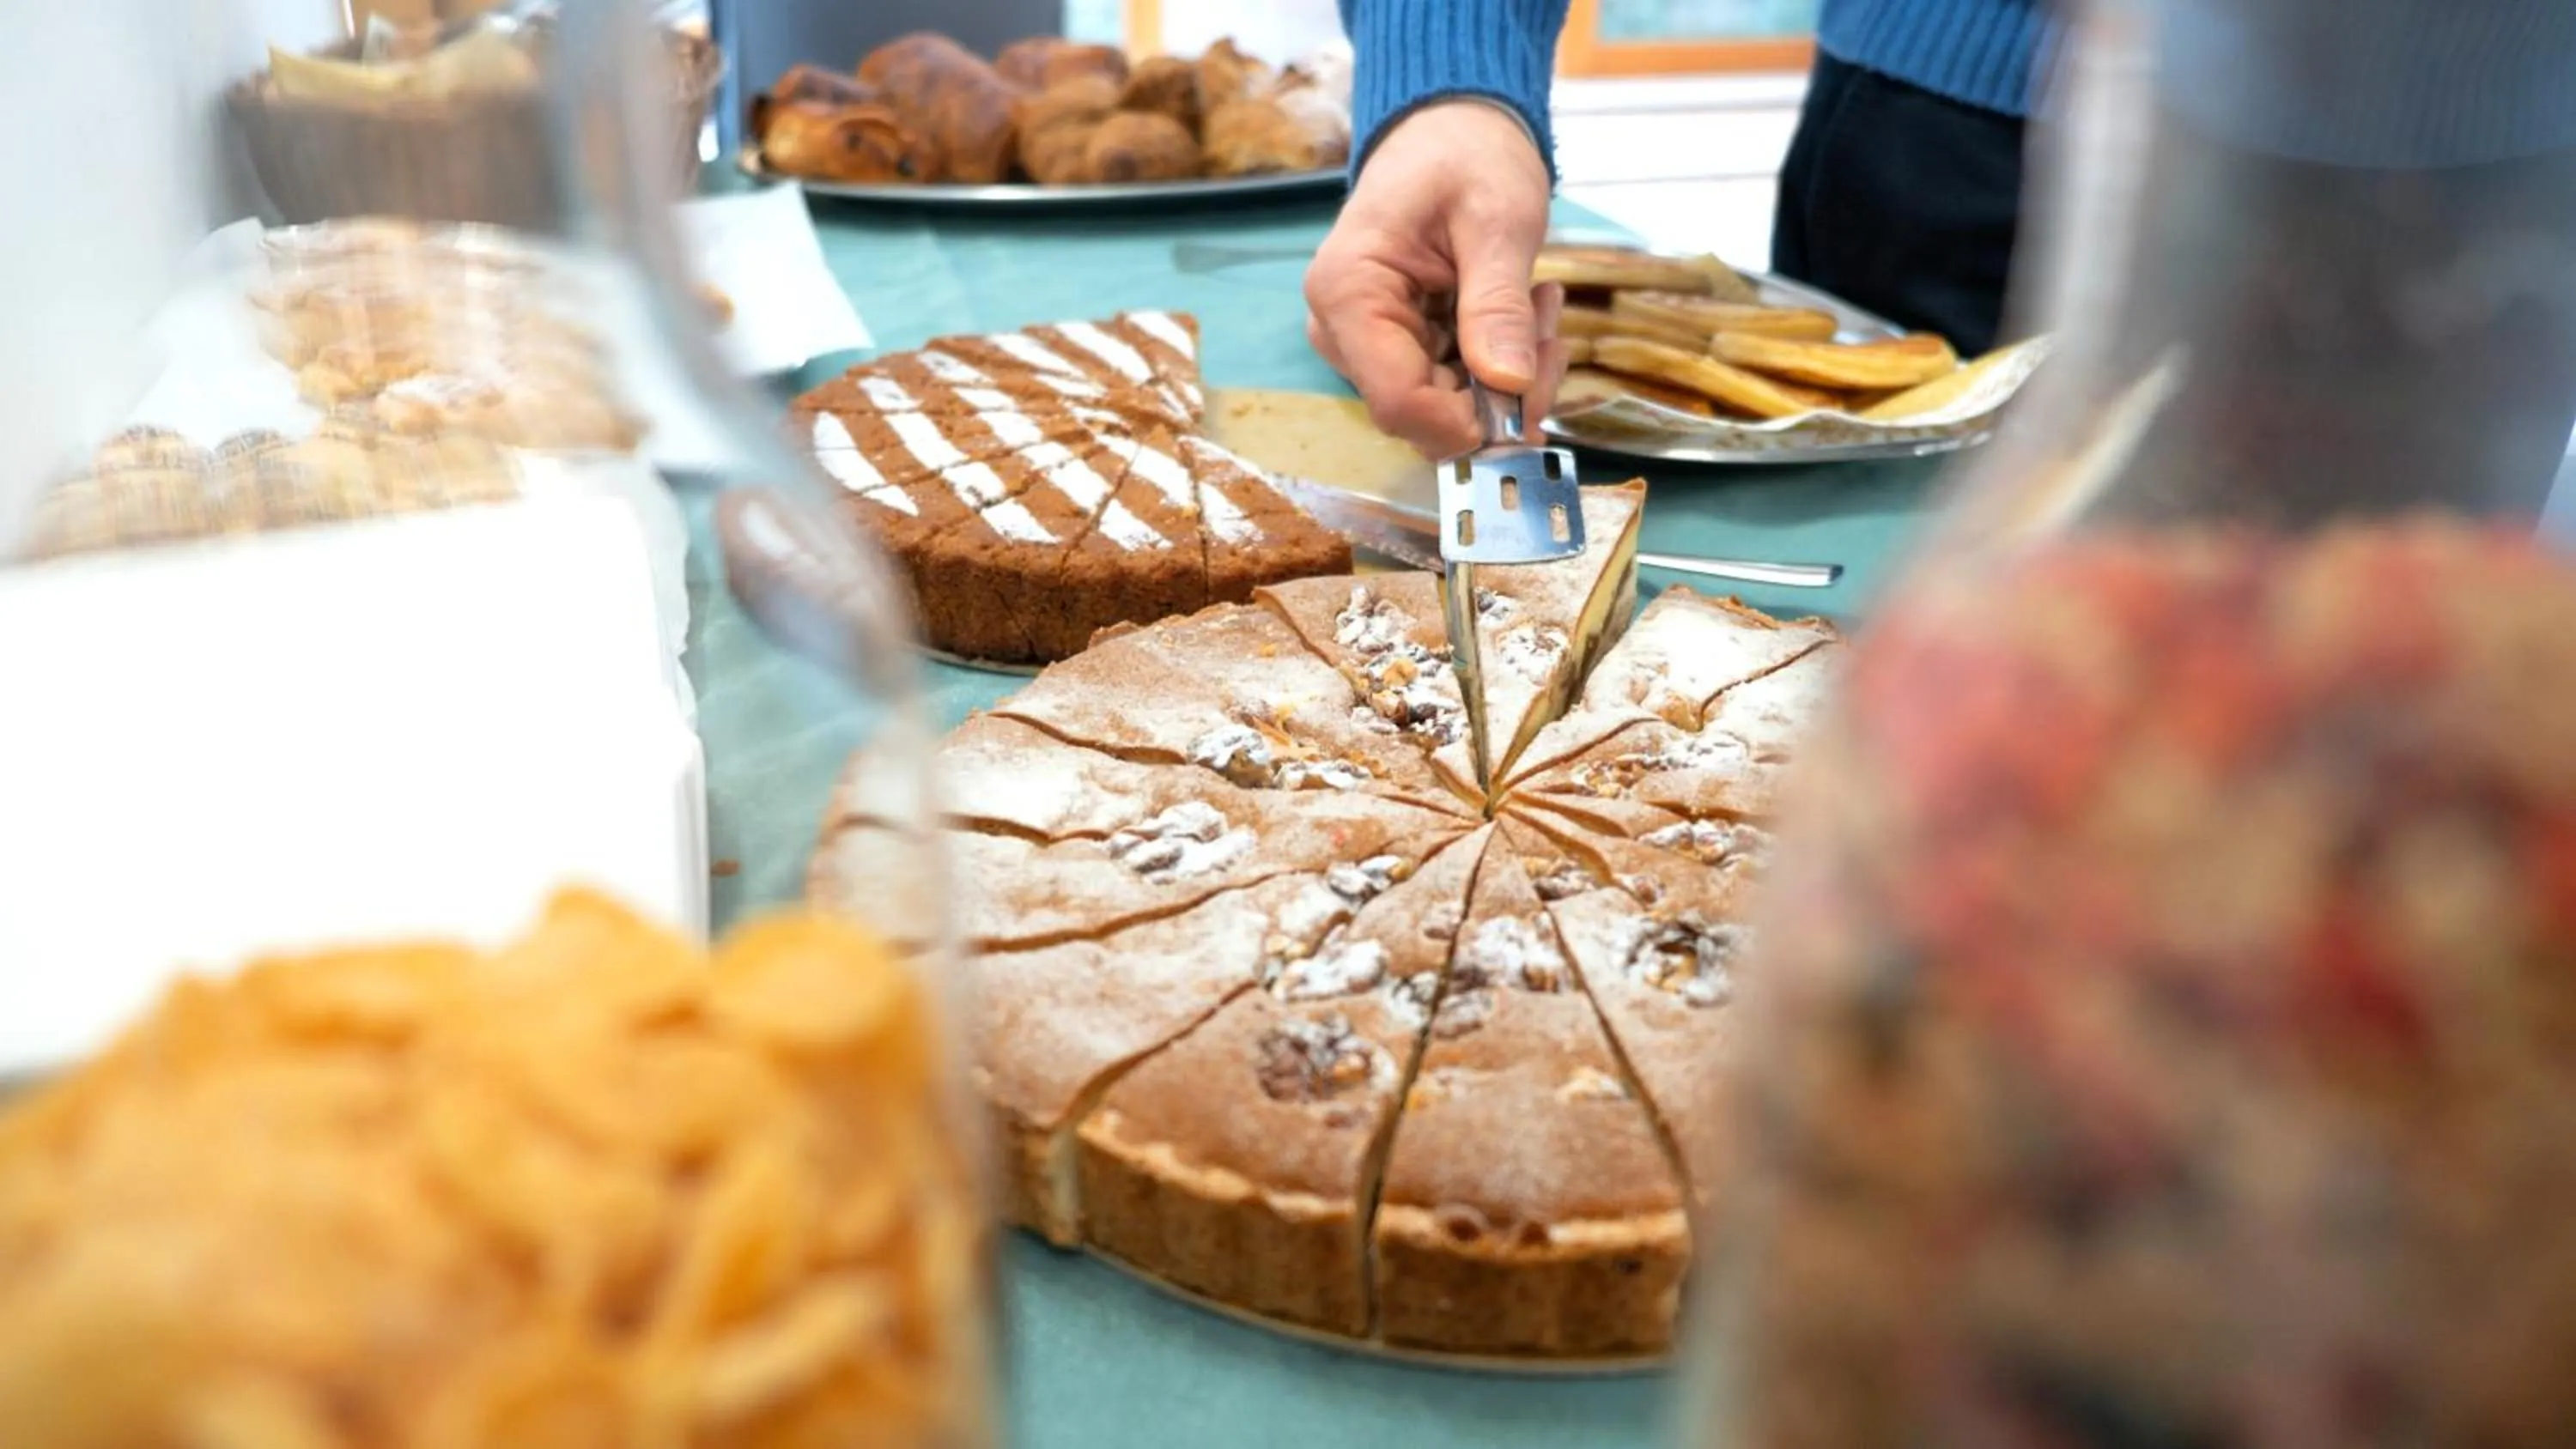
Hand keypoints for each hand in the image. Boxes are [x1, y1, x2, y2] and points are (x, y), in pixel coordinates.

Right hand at [1304, 100, 1565, 457]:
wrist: (1448, 131)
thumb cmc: (1465, 157)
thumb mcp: (1497, 221)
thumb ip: (1497, 304)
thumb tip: (1508, 383)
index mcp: (1350, 293)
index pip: (1400, 402)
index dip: (1470, 422)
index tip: (1533, 391)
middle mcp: (1340, 331)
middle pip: (1424, 414)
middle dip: (1501, 392)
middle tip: (1548, 327)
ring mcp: (1362, 344)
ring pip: (1444, 409)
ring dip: (1508, 375)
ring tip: (1537, 303)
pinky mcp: (1390, 348)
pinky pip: (1449, 390)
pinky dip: (1497, 364)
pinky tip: (1520, 311)